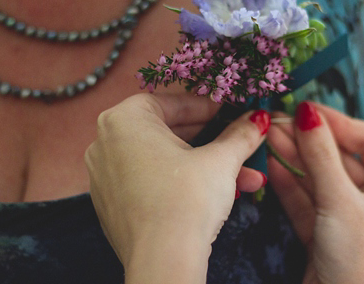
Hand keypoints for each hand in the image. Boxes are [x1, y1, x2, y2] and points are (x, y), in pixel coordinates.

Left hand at [85, 93, 267, 283]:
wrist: (163, 261)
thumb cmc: (187, 199)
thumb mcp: (221, 160)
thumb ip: (240, 134)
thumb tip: (259, 118)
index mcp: (124, 120)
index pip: (171, 103)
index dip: (207, 107)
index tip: (231, 111)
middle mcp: (105, 143)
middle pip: (169, 132)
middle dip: (213, 143)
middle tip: (240, 143)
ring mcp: (104, 176)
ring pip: (164, 161)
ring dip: (205, 167)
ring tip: (244, 179)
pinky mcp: (111, 205)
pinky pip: (151, 181)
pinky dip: (181, 183)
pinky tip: (218, 194)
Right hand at [267, 102, 363, 283]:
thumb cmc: (361, 260)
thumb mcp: (341, 201)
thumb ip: (321, 154)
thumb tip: (307, 111)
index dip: (336, 122)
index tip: (305, 108)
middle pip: (340, 156)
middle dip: (308, 140)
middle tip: (277, 121)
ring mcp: (353, 214)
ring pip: (322, 176)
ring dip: (295, 157)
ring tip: (268, 135)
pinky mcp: (329, 231)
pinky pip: (309, 198)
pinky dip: (291, 182)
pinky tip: (272, 162)